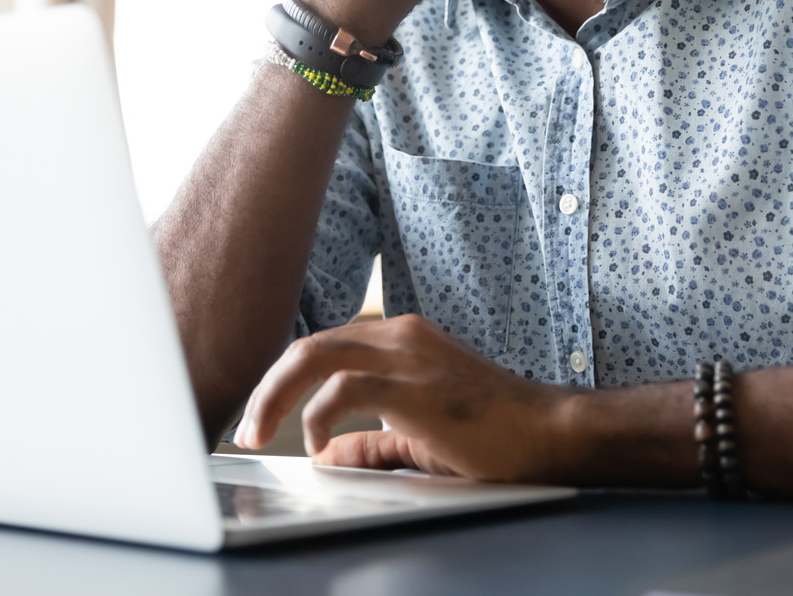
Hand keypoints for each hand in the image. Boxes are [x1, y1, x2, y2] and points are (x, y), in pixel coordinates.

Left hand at [233, 314, 574, 481]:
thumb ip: (372, 443)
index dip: (283, 382)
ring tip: (259, 432)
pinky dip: (316, 414)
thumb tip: (328, 456)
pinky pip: (341, 388)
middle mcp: (400, 335)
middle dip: (265, 388)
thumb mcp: (419, 436)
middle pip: (308, 346)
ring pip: (313, 355)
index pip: (324, 347)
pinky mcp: (412, 384)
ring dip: (274, 397)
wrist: (548, 434)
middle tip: (244, 428)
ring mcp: (406, 355)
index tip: (261, 417)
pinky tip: (317, 443)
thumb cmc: (494, 435)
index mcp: (401, 339)